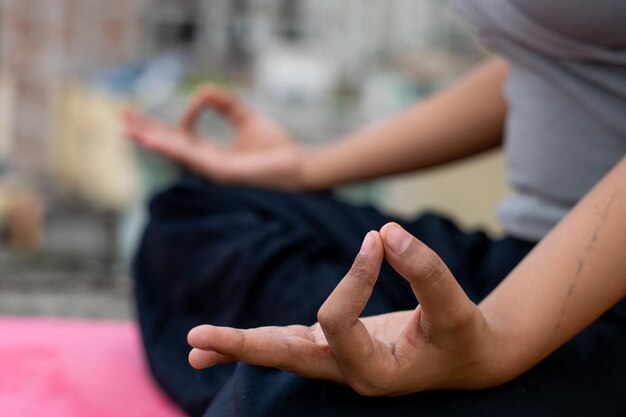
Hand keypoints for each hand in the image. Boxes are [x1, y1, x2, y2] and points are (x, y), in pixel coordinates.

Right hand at [122, 84, 304, 188]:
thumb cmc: (276, 147)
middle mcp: (207, 165)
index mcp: (211, 155)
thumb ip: (225, 104)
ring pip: (175, 154)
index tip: (190, 100)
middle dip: (146, 134)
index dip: (166, 124)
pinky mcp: (221, 173)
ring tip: (128, 129)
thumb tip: (203, 88)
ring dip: (151, 140)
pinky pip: (191, 158)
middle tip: (121, 121)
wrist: (298, 166)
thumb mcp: (246, 118)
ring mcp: (212, 171)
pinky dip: (170, 147)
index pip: (179, 140)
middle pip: (170, 148)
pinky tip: (153, 138)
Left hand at [187, 223, 509, 395]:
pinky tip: (226, 343)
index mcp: (373, 373)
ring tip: (195, 347)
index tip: (380, 241)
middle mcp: (346, 372)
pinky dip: (260, 339)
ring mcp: (335, 361)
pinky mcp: (333, 346)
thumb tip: (385, 233)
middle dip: (242, 346)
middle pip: (284, 358)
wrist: (465, 358)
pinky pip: (290, 341)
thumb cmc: (461, 336)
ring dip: (239, 346)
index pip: (339, 321)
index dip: (355, 277)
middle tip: (195, 341)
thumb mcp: (455, 306)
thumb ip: (425, 270)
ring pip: (280, 352)